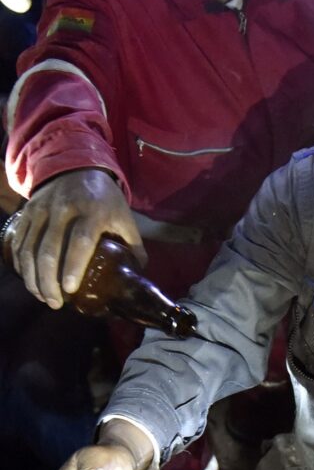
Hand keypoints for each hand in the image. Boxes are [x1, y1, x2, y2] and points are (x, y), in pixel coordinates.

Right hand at [10, 168, 145, 307]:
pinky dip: (22, 266)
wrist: (76, 165)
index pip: (81, 241)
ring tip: (43, 297)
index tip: (70, 289)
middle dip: (49, 281)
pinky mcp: (27, 212)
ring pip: (30, 249)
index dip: (74, 266)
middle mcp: (64, 210)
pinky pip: (20, 243)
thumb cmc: (105, 198)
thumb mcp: (124, 216)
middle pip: (50, 250)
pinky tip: (30, 282)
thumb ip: (133, 245)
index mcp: (93, 211)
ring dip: (33, 278)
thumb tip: (139, 274)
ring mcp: (42, 210)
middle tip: (56, 303)